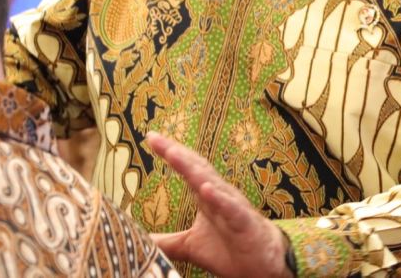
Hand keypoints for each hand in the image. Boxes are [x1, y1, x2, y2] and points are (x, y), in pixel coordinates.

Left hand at [145, 132, 292, 277]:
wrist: (262, 264)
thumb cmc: (229, 249)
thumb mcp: (189, 245)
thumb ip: (165, 242)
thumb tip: (138, 241)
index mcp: (205, 197)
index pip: (187, 169)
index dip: (170, 153)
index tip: (151, 137)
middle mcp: (218, 195)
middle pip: (196, 168)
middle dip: (176, 153)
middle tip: (155, 137)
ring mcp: (232, 207)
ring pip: (211, 183)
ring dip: (193, 169)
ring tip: (174, 154)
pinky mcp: (243, 223)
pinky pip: (231, 208)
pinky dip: (219, 198)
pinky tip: (205, 189)